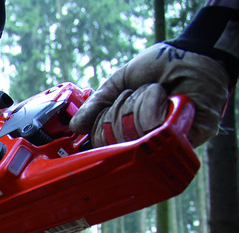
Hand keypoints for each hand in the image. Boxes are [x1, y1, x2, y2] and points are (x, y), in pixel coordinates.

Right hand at [70, 42, 230, 146]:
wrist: (192, 54)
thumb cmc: (159, 66)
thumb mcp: (119, 82)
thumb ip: (96, 104)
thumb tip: (75, 127)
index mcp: (126, 129)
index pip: (101, 143)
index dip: (100, 128)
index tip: (105, 113)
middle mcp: (142, 138)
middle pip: (115, 140)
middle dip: (122, 110)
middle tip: (136, 94)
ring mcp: (161, 140)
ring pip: (134, 134)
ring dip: (141, 103)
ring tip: (156, 91)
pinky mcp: (182, 137)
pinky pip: (154, 129)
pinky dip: (154, 106)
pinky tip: (166, 97)